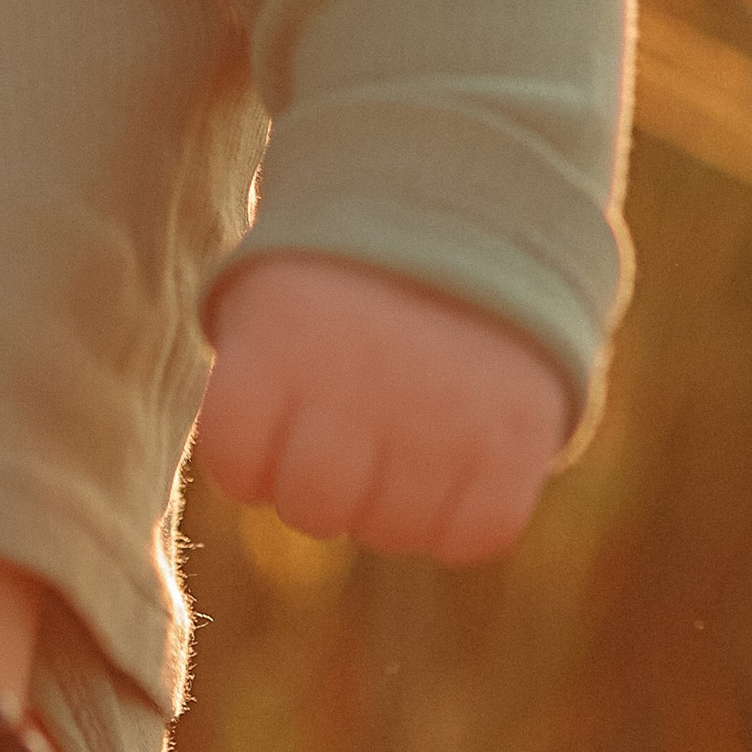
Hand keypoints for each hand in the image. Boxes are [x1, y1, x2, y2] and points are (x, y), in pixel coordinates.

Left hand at [196, 252, 569, 564]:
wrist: (469, 217)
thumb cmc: (340, 288)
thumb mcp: (267, 305)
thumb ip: (247, 393)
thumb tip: (251, 484)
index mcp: (279, 342)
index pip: (235, 466)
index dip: (249, 458)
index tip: (274, 416)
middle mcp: (357, 383)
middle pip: (312, 510)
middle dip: (319, 486)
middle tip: (343, 432)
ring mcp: (440, 418)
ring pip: (392, 532)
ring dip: (391, 503)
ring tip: (402, 434)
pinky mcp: (516, 442)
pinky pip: (472, 535)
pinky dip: (460, 517)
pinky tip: (453, 460)